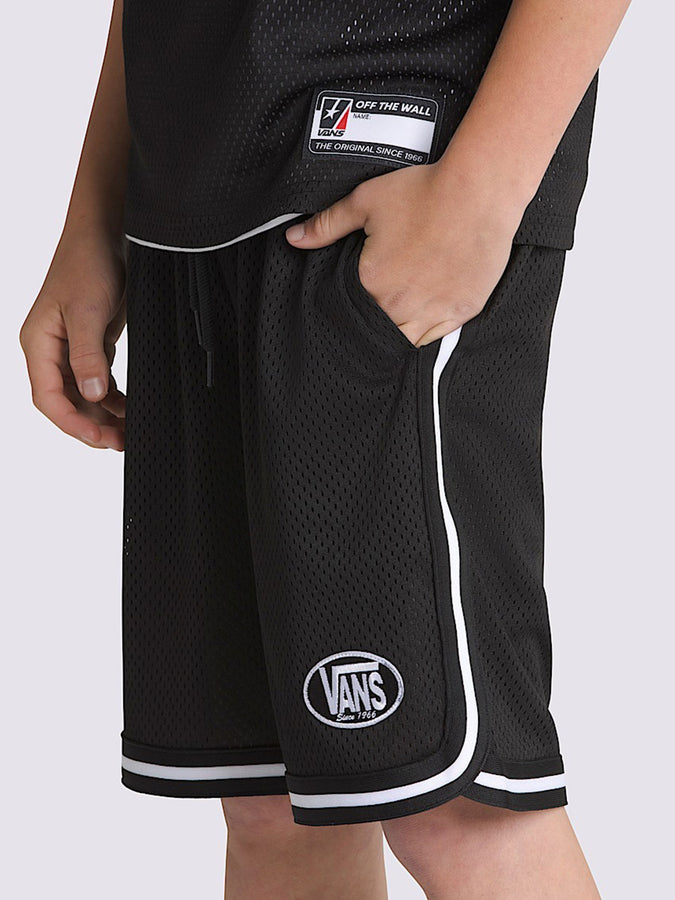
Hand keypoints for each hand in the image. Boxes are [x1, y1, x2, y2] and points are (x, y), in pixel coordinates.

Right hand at [19, 231, 126, 450]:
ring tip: (127, 433)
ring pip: (84, 395)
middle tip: (119, 443)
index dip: (71, 422)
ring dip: (104, 415)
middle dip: (90, 425)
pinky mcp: (91, 344)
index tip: (98, 438)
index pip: (48, 397)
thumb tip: (92, 396)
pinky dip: (112, 398)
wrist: (106, 234)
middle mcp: (51, 350)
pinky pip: (99, 381)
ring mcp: (71, 348)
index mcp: (38, 343)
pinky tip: (128, 410)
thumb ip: (88, 356)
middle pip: (66, 402)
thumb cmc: (87, 263)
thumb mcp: (87, 311)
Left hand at [285, 160, 524, 346]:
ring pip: (404, 341)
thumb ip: (326, 225)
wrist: (477, 191)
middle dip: (372, 322)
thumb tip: (294, 238)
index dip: (349, 306)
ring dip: (396, 334)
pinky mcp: (461, 311)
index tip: (355, 298)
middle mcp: (400, 305)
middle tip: (376, 307)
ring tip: (394, 319)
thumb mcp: (364, 202)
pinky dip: (425, 335)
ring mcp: (433, 312)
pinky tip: (420, 324)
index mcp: (372, 283)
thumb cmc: (424, 192)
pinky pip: (435, 338)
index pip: (350, 310)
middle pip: (377, 328)